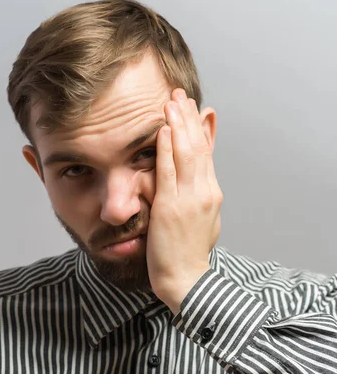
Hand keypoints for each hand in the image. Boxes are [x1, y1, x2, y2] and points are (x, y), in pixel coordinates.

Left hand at [146, 89, 222, 313]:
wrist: (187, 279)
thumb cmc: (190, 252)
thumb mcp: (204, 218)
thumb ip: (200, 194)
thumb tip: (198, 176)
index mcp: (211, 193)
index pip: (206, 152)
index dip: (199, 127)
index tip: (192, 107)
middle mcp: (204, 191)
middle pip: (198, 146)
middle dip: (188, 117)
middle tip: (178, 93)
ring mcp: (189, 199)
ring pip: (186, 153)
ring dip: (178, 124)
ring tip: (171, 102)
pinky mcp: (170, 207)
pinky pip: (168, 172)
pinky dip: (166, 149)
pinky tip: (162, 130)